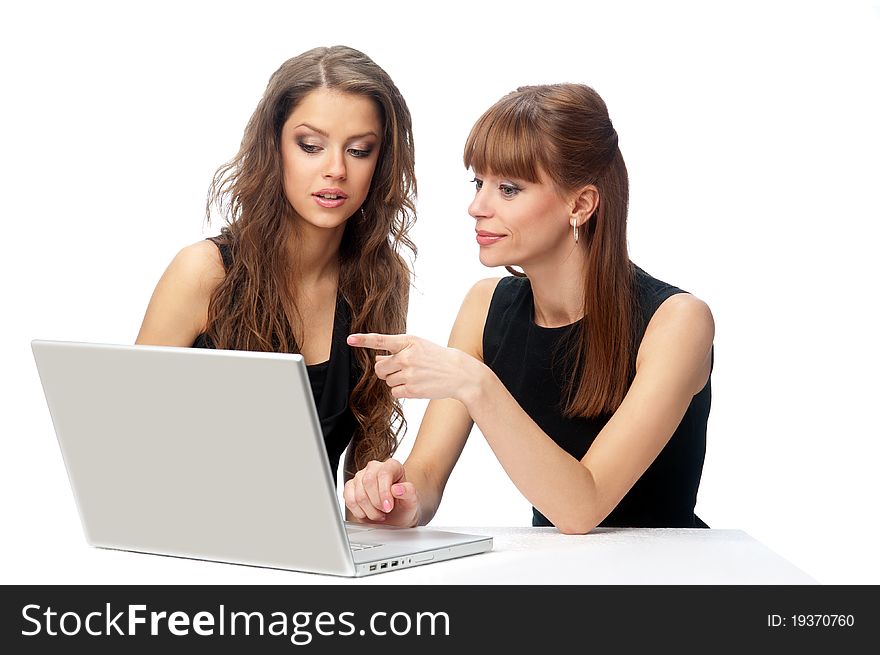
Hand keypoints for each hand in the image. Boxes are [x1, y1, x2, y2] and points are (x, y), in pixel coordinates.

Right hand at [343, 459, 420, 526]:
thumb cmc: (404, 506)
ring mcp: (361, 476)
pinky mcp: (350, 487)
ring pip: (358, 494)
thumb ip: (409, 492)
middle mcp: (375, 468)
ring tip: (379, 514)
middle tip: (384, 512)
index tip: (388, 507)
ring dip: (369, 510)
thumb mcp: (412, 501)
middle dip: (376, 503)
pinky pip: (349, 500)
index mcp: (392, 466)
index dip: (384, 492)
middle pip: (368, 482)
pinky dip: (359, 511)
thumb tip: (397, 489)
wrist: (396, 517)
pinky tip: (368, 513)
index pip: (384, 473)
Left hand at [346, 333, 483, 404]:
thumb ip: (397, 351)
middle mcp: (407, 357)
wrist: (460, 373)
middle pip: (380, 368)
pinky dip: (402, 391)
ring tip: (415, 376)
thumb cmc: (437, 358)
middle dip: (385, 370)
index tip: (350, 339)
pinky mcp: (412, 390)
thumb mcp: (419, 347)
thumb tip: (376, 360)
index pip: (381, 340)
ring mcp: (409, 374)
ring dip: (396, 380)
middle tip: (401, 368)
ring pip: (387, 381)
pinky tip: (416, 385)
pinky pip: (394, 392)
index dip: (364, 340)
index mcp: (409, 341)